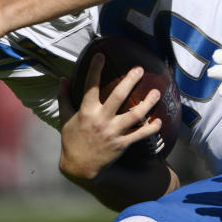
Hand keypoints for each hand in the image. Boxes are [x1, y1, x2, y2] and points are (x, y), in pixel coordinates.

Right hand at [58, 55, 162, 181]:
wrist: (79, 167)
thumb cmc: (72, 139)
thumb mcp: (65, 118)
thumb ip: (64, 97)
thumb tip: (62, 78)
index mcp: (86, 112)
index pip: (90, 87)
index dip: (95, 70)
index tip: (100, 55)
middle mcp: (101, 120)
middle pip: (117, 97)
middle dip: (129, 82)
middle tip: (139, 69)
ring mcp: (113, 132)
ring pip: (134, 115)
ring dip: (147, 103)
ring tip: (156, 92)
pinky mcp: (122, 144)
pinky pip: (139, 135)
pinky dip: (150, 128)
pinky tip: (159, 120)